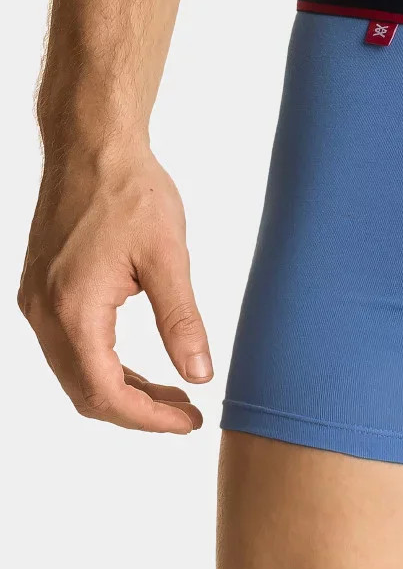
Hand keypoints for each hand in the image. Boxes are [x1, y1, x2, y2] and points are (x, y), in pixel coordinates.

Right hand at [18, 145, 211, 432]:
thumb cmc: (130, 192)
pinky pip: (68, 347)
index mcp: (73, 309)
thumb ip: (181, 320)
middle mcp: (43, 314)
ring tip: (172, 394)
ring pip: (74, 372)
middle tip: (186, 413)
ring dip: (121, 390)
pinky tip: (141, 365)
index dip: (148, 418)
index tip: (189, 422)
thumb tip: (200, 374)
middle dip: (137, 411)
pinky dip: (104, 364)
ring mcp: (35, 303)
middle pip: (85, 392)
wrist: (91, 147)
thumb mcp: (167, 256)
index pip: (105, 393)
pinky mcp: (40, 290)